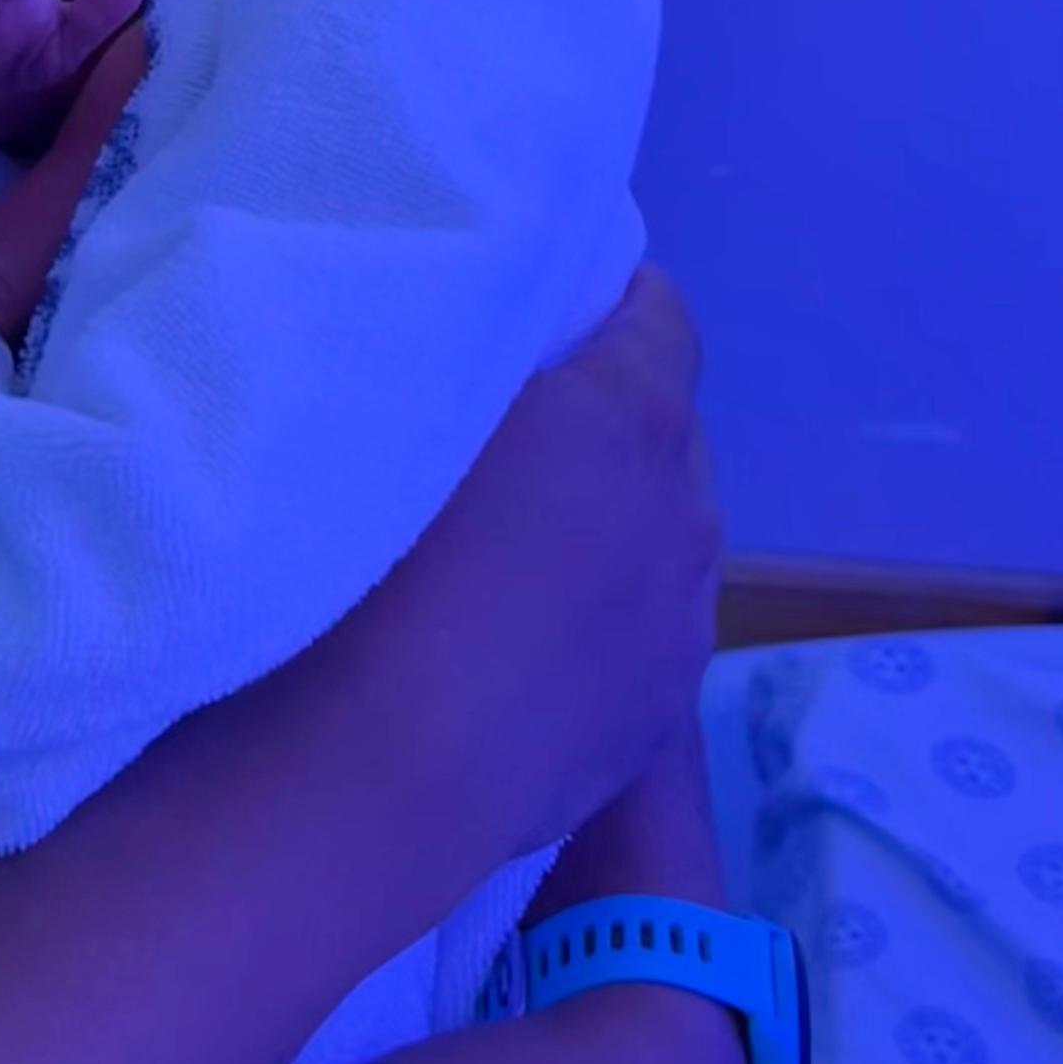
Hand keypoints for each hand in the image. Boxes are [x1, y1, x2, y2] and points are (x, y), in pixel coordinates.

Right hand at [288, 268, 720, 881]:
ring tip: (524, 547)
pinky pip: (645, 636)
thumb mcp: (414, 408)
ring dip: (616, 526)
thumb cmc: (377, 558)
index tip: (554, 302)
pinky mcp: (657, 722)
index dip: (613, 297)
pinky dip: (604, 618)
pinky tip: (530, 643)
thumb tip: (496, 336)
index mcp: (632, 419)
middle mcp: (685, 515)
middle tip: (520, 431)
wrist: (381, 766)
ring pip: (665, 542)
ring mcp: (680, 627)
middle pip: (669, 434)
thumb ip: (474, 359)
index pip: (663, 316)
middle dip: (611, 420)